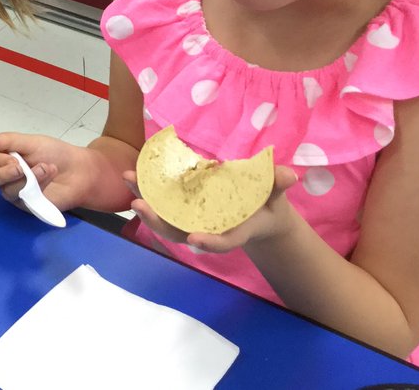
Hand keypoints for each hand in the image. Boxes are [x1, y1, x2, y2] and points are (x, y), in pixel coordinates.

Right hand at [0, 132, 90, 211]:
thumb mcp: (31, 142)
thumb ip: (7, 141)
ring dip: (26, 178)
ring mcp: (16, 192)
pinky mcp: (28, 206)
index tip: (12, 155)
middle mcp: (6, 176)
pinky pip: (23, 200)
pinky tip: (49, 176)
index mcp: (4, 158)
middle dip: (2, 173)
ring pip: (6, 190)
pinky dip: (36, 186)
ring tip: (46, 167)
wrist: (79, 170)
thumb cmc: (55, 153)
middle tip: (20, 166)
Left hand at [126, 165, 299, 251]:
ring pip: (167, 221)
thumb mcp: (276, 196)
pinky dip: (149, 195)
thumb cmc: (268, 204)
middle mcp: (210, 229)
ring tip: (128, 185)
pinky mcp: (186, 211)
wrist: (259, 213)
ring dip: (146, 206)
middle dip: (159, 222)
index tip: (194, 240)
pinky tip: (133, 179)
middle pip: (181, 233)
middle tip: (139, 206)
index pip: (223, 242)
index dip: (210, 243)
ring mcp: (195, 222)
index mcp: (234, 230)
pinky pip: (165, 207)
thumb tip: (289, 175)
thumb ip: (278, 185)